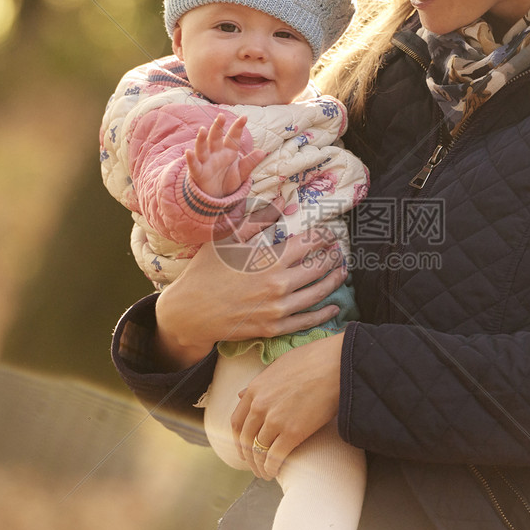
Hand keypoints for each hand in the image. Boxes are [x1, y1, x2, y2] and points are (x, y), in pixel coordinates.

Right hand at [155, 228, 347, 369]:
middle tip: (338, 251)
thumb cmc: (205, 271)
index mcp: (269, 260)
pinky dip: (323, 315)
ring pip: (317, 294)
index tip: (329, 232)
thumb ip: (256, 220)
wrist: (189, 311)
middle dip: (332, 257)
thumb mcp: (226, 239)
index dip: (323, 235)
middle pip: (318, 268)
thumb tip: (281, 201)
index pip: (308, 243)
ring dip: (333, 282)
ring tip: (341, 272)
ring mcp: (277, 309)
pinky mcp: (273, 328)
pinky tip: (333, 308)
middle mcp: (278, 284)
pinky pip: (306, 321)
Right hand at [185, 113, 265, 198]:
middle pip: (215, 138)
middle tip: (221, 116)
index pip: (233, 137)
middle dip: (217, 127)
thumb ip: (249, 163)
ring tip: (202, 130)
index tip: (244, 117)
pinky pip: (194, 165)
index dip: (237, 127)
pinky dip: (191, 159)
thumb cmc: (227, 181)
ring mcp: (206, 162)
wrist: (216, 197)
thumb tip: (262, 152)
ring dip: (201, 139)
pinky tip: (189, 152)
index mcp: (228, 151)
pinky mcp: (198, 173)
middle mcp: (215, 153)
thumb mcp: (241, 173)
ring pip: (202, 148)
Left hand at [232, 333, 343, 479]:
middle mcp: (259, 406)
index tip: (243, 447)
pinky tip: (273, 473)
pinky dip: (271, 468)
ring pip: (258, 450)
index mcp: (255, 389)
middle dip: (248, 456)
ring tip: (264, 472)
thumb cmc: (313, 360)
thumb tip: (242, 394)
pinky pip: (274, 457)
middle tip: (253, 464)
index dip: (238, 439)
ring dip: (259, 465)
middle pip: (246, 439)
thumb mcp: (279, 366)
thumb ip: (260, 383)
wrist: (336, 365)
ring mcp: (275, 420)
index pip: (237, 421)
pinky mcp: (292, 433)